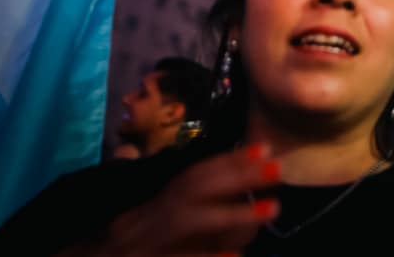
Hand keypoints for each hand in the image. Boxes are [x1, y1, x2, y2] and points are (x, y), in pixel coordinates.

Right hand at [84, 143, 280, 256]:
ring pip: (186, 223)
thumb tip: (227, 193)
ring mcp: (140, 248)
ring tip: (272, 210)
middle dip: (235, 178)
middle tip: (278, 169)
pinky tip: (235, 256)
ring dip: (232, 216)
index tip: (264, 148)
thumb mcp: (142, 229)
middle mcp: (140, 223)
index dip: (227, 162)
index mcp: (144, 211)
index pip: (189, 178)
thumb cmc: (115, 255)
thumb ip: (177, 210)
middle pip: (191, 191)